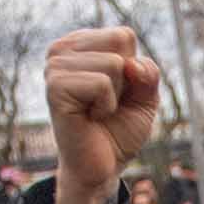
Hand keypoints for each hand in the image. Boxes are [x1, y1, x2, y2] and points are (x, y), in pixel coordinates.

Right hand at [45, 29, 163, 203]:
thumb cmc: (118, 130)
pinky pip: (102, 83)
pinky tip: (90, 117)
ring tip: (96, 111)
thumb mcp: (145, 97)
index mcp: (80, 44)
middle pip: (120, 43)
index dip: (132, 70)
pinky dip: (106, 105)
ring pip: (114, 63)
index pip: (124, 36)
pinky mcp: (55, 88)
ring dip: (115, 96)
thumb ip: (148, 72)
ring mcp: (55, 67)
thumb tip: (131, 65)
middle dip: (126, 81)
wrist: (101, 167)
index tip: (116, 93)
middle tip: (106, 104)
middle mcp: (62, 50)